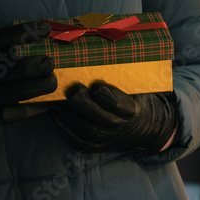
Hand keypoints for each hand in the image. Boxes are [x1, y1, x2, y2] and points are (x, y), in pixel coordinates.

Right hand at [0, 21, 56, 145]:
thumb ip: (1, 50)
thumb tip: (42, 42)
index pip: (0, 39)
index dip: (25, 32)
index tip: (46, 29)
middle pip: (5, 69)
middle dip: (32, 66)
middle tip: (49, 63)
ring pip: (10, 93)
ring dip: (36, 87)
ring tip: (51, 82)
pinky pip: (11, 114)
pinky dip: (31, 109)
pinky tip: (46, 104)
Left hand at [50, 81, 177, 153]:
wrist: (146, 129)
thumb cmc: (136, 100)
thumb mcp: (136, 88)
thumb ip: (122, 76)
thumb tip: (103, 52)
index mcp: (132, 110)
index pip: (118, 104)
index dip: (106, 96)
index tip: (97, 85)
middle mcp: (119, 127)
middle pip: (99, 118)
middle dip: (83, 104)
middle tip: (72, 90)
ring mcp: (107, 139)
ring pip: (86, 129)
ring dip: (69, 114)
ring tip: (57, 100)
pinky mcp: (96, 147)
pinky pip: (77, 141)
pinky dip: (63, 129)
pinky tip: (53, 115)